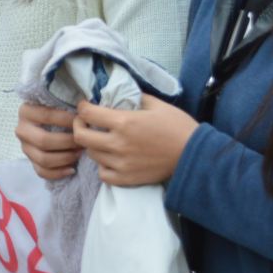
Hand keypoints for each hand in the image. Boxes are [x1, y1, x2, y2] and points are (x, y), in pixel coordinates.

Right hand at [15, 102, 83, 180]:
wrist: (48, 124)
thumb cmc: (59, 113)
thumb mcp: (60, 104)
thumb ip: (68, 104)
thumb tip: (85, 110)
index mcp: (26, 111)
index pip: (47, 116)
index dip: (67, 120)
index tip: (82, 121)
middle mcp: (22, 130)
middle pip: (44, 140)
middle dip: (67, 142)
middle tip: (82, 141)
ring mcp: (25, 147)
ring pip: (43, 159)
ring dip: (65, 158)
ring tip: (79, 153)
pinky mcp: (30, 162)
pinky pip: (43, 172)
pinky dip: (59, 172)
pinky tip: (72, 168)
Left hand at [71, 97, 198, 186]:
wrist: (194, 155)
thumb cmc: (177, 126)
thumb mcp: (156, 104)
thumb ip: (134, 98)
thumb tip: (118, 94)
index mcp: (124, 122)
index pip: (88, 113)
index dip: (82, 108)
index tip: (85, 106)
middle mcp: (118, 144)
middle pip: (81, 136)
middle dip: (78, 126)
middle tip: (85, 122)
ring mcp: (120, 163)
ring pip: (91, 154)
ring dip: (92, 145)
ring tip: (101, 139)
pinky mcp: (126, 179)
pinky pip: (102, 174)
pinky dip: (102, 166)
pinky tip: (110, 159)